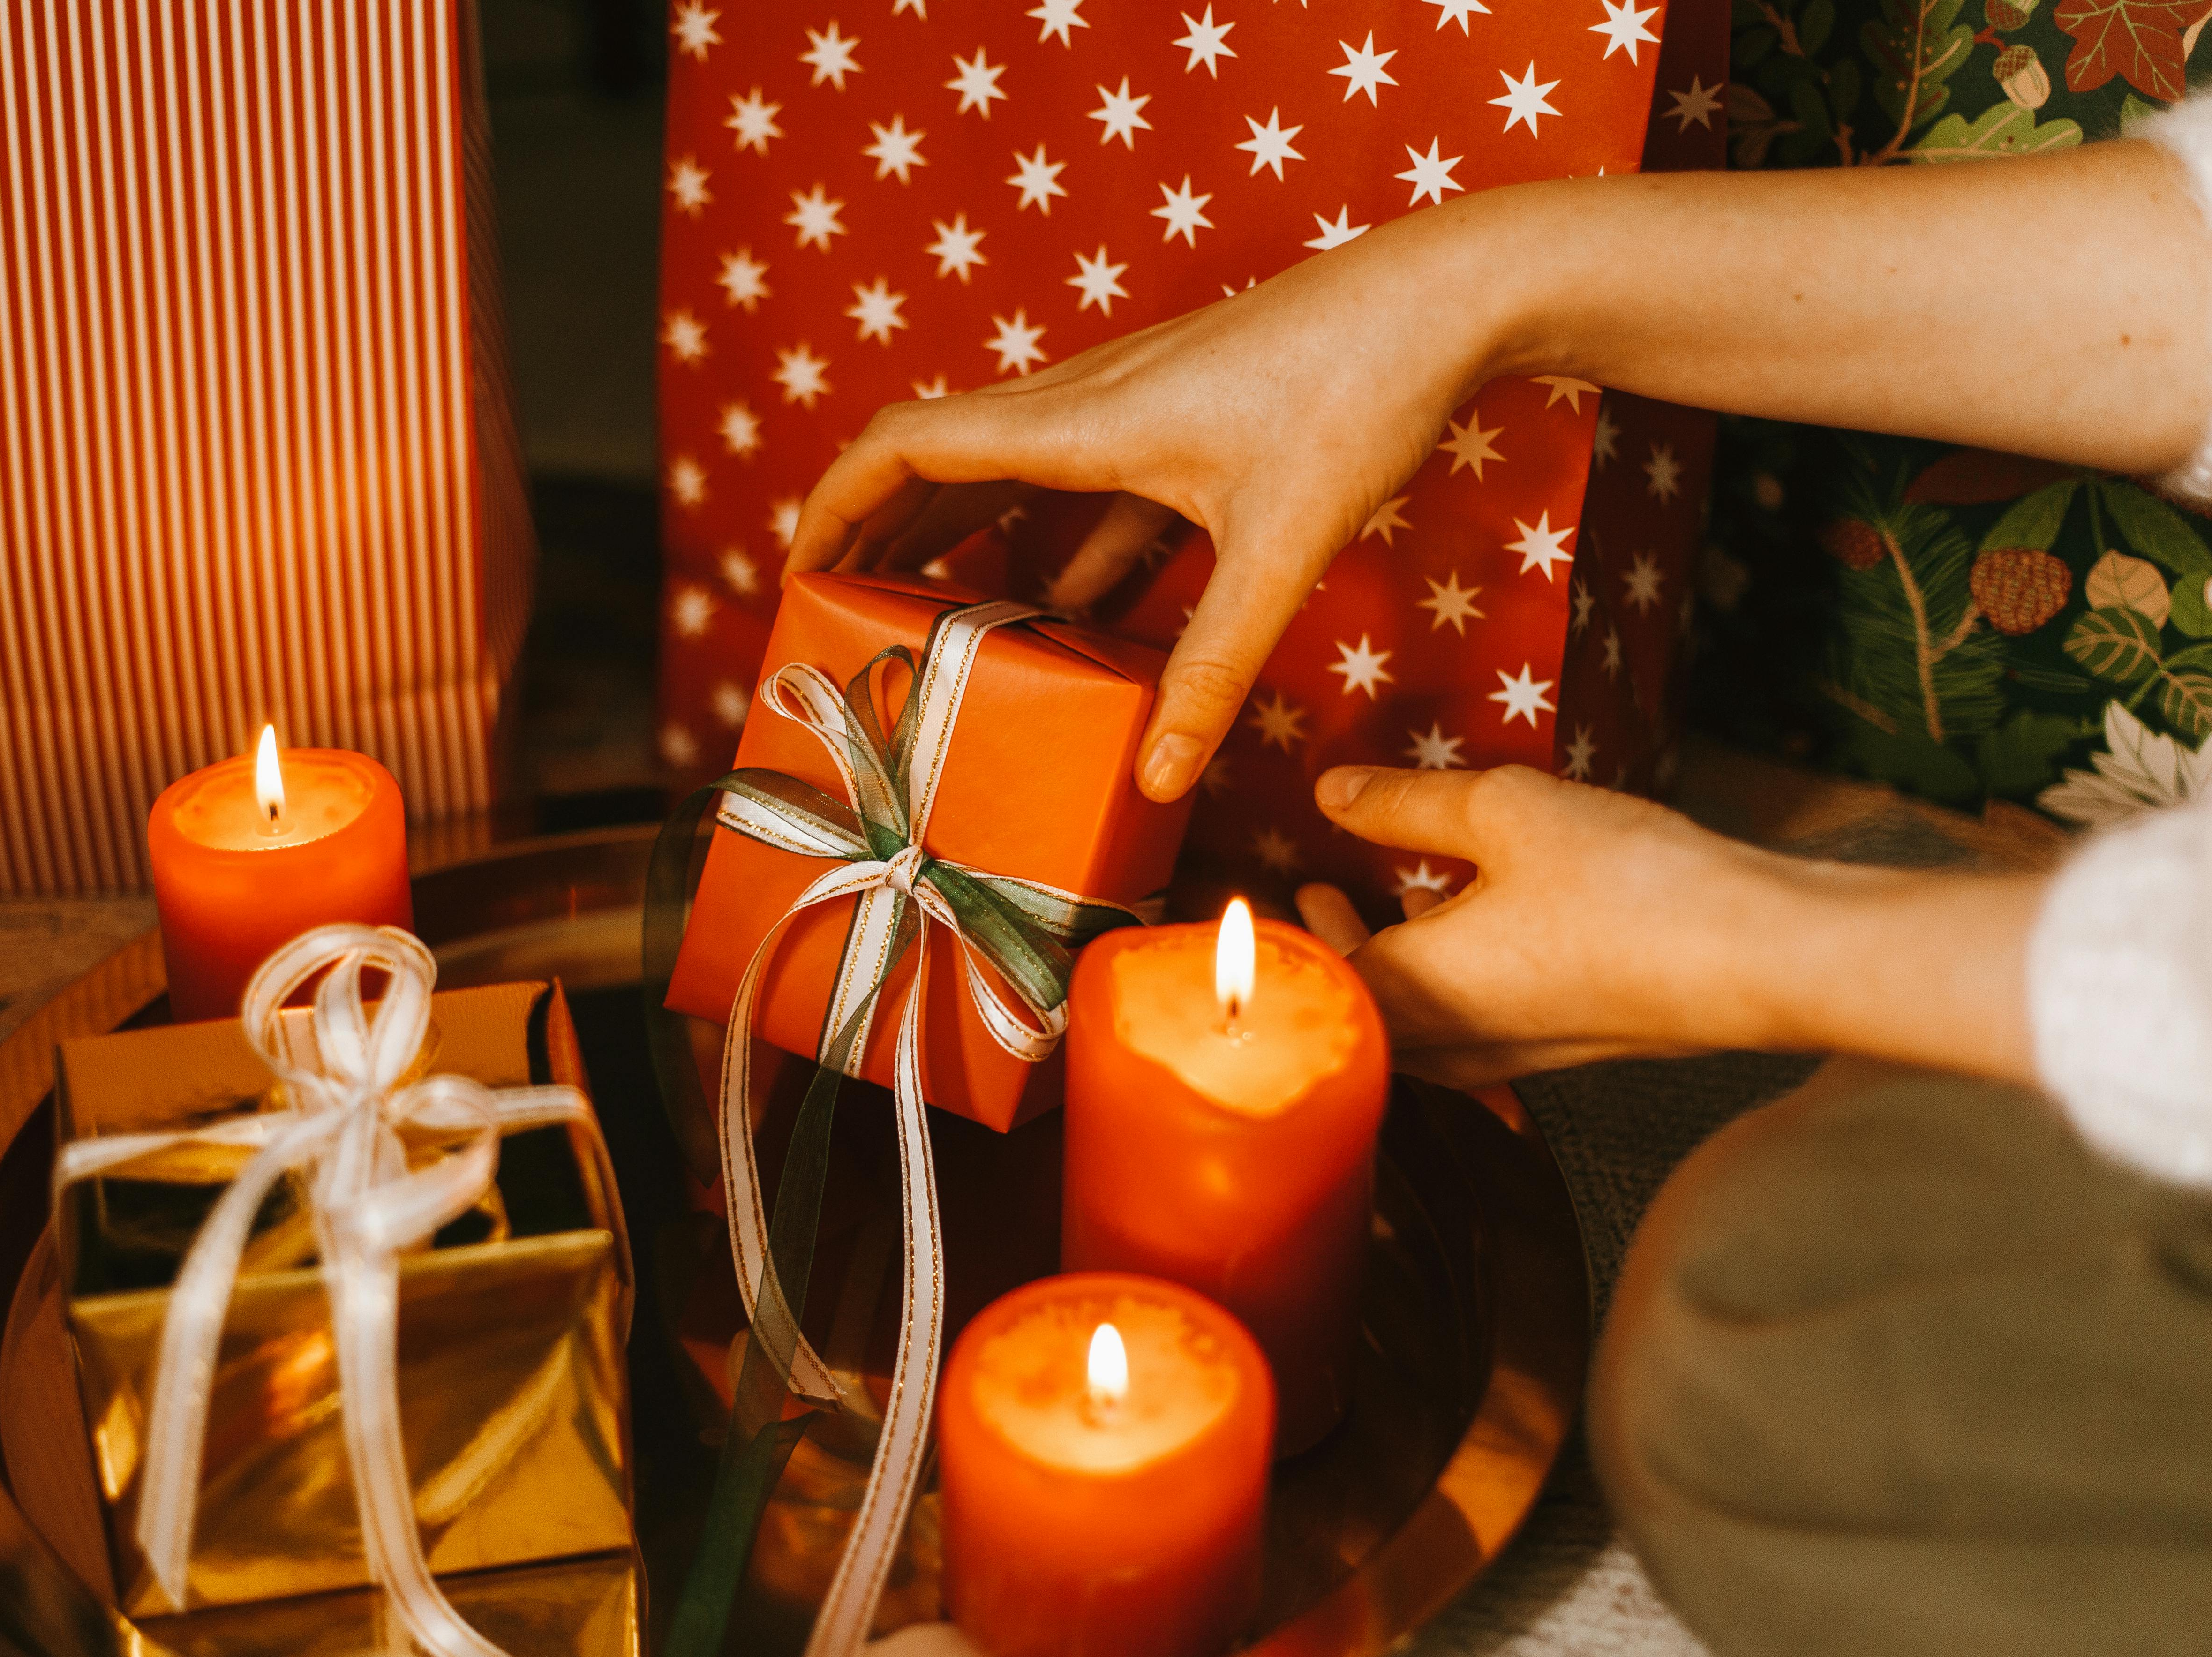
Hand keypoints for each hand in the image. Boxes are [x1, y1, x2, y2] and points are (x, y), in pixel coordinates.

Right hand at [783, 203, 1520, 802]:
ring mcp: (1132, 405)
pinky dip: (1059, 550)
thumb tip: (1156, 776)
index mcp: (1080, 422)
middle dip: (875, 536)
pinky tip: (1073, 621)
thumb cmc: (1360, 394)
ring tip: (932, 628)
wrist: (1444, 296)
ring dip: (959, 543)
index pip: (906, 445)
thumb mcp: (1280, 549)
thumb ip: (1213, 669)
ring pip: (1008, 475)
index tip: (795, 576)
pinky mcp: (1181, 419)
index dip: (833, 505)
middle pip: (936, 460)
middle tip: (838, 617)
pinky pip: (1088, 489)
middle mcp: (1086, 402)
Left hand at [1294, 764, 2045, 1087]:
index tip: (1271, 896)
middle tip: (1320, 894)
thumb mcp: (1501, 811)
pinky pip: (1472, 1027)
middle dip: (1332, 953)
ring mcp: (1505, 1057)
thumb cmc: (1626, 887)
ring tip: (1395, 899)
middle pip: (1354, 1012)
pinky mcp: (1558, 1050)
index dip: (1283, 939)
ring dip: (1392, 966)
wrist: (1753, 959)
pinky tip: (1479, 927)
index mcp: (1407, 994)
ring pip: (1414, 1025)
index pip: (1306, 981)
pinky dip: (1450, 982)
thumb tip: (1332, 792)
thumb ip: (1405, 802)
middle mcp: (1445, 1044)